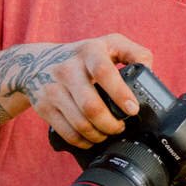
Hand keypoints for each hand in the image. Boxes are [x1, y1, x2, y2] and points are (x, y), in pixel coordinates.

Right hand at [33, 33, 154, 148]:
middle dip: (111, 124)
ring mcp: (52, 89)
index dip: (120, 94)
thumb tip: (150, 73)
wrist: (36, 62)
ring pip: (79, 123)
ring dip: (99, 135)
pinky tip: (91, 138)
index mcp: (89, 51)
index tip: (132, 110)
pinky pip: (66, 132)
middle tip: (120, 127)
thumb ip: (135, 54)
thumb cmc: (83, 56)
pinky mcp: (43, 106)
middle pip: (91, 106)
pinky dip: (83, 141)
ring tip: (107, 132)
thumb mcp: (110, 44)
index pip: (104, 73)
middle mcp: (68, 69)